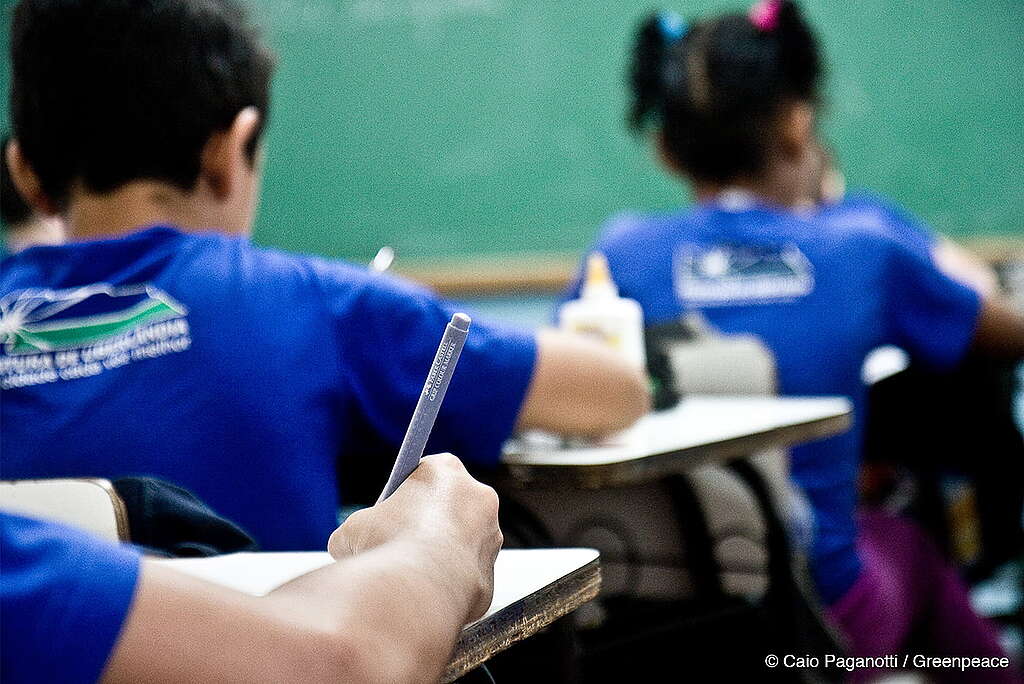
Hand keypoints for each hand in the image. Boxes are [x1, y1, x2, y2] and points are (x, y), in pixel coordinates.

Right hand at [328, 453, 501, 619]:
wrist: (415, 593)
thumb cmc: (387, 548)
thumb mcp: (353, 528)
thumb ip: (358, 530)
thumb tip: (349, 545)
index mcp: (447, 471)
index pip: (427, 473)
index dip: (405, 494)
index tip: (391, 511)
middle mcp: (479, 498)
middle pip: (449, 508)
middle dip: (425, 525)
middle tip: (396, 544)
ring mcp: (489, 540)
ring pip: (461, 545)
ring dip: (439, 556)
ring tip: (408, 573)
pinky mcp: (490, 578)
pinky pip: (464, 580)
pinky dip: (445, 587)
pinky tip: (422, 595)